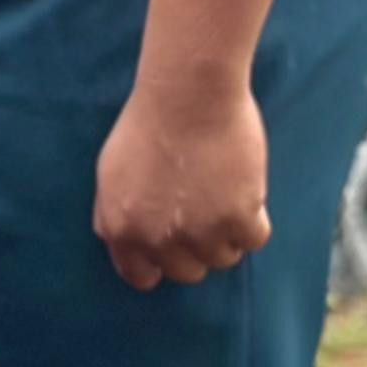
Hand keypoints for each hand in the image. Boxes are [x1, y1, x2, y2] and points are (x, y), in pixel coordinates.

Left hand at [93, 64, 270, 291]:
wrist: (189, 91)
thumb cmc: (150, 120)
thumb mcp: (110, 171)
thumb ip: (113, 213)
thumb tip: (121, 241)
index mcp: (123, 230)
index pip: (141, 276)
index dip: (160, 262)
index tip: (175, 246)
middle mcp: (160, 240)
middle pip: (187, 271)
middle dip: (196, 246)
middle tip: (205, 210)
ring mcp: (201, 232)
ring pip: (223, 257)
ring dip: (227, 232)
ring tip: (226, 193)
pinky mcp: (239, 217)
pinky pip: (255, 238)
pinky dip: (254, 219)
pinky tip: (247, 191)